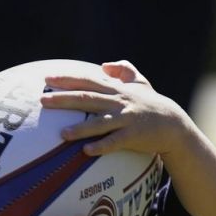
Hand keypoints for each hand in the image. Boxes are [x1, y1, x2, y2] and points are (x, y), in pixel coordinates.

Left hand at [42, 60, 190, 158]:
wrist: (173, 124)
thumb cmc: (152, 104)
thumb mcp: (140, 83)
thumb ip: (124, 71)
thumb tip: (105, 64)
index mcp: (116, 90)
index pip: (87, 81)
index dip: (67, 79)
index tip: (47, 78)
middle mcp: (118, 102)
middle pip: (87, 99)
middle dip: (63, 99)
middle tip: (42, 101)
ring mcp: (125, 119)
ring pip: (99, 123)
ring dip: (80, 129)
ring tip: (62, 134)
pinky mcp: (133, 136)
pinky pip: (115, 142)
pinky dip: (101, 146)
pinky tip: (86, 151)